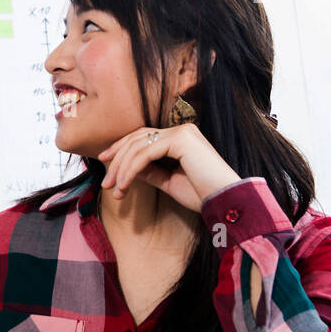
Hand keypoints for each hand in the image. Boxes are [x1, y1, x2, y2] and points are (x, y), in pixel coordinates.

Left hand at [97, 122, 240, 212]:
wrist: (226, 201)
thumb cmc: (202, 194)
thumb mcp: (168, 181)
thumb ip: (149, 171)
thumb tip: (125, 168)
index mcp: (180, 137)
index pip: (143, 137)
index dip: (121, 148)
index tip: (105, 163)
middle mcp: (181, 130)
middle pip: (136, 139)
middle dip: (117, 160)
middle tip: (106, 183)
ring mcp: (181, 132)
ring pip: (138, 146)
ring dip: (121, 169)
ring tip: (114, 189)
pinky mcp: (180, 140)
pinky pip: (145, 154)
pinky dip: (131, 170)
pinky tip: (125, 186)